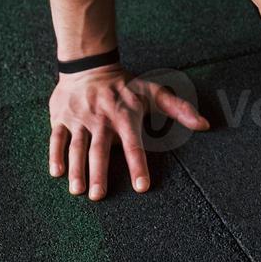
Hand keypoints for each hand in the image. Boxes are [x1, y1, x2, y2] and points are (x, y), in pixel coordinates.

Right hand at [48, 66, 209, 199]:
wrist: (90, 65)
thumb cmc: (125, 85)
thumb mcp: (154, 92)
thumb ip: (179, 109)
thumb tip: (205, 124)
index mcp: (125, 116)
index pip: (133, 144)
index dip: (138, 165)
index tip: (142, 187)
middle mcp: (101, 118)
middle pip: (99, 149)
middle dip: (98, 173)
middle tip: (99, 196)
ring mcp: (79, 118)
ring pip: (77, 146)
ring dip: (76, 169)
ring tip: (77, 191)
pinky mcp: (61, 117)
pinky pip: (56, 137)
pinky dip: (55, 155)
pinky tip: (56, 173)